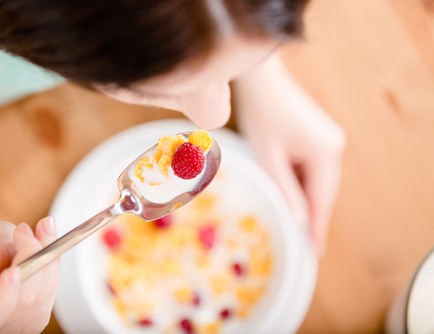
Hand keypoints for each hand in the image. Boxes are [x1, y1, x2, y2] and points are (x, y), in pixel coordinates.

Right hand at [0, 218, 59, 333]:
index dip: (7, 291)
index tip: (13, 267)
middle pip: (27, 300)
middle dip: (31, 260)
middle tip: (22, 229)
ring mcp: (22, 323)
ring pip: (45, 291)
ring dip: (47, 255)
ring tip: (40, 227)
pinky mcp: (39, 313)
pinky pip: (53, 287)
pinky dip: (53, 260)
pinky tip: (46, 238)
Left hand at [233, 50, 345, 253]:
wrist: (261, 79)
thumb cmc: (261, 113)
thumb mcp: (269, 156)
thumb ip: (284, 190)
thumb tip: (299, 221)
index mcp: (325, 152)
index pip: (322, 199)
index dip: (318, 227)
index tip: (315, 251)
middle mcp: (334, 147)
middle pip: (322, 191)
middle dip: (311, 214)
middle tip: (303, 243)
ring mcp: (328, 141)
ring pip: (316, 180)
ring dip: (303, 198)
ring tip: (294, 222)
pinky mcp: (319, 137)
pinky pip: (311, 168)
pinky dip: (300, 182)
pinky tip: (290, 193)